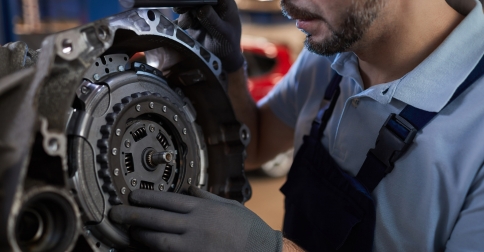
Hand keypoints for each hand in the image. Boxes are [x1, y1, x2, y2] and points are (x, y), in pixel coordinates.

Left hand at [109, 186, 282, 251]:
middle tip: (117, 212)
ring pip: (159, 239)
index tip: (134, 195)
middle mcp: (197, 225)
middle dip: (135, 214)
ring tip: (130, 231)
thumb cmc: (248, 229)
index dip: (148, 197)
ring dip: (141, 234)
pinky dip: (156, 251)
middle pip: (158, 218)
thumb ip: (208, 198)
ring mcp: (194, 245)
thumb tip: (191, 190)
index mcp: (204, 209)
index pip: (169, 200)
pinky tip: (147, 248)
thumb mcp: (230, 206)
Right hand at [174, 0, 243, 71]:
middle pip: (198, 0)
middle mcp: (213, 5)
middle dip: (188, 4)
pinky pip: (185, 15)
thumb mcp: (222, 34)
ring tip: (187, 25)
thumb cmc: (228, 45)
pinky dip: (183, 21)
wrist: (221, 58)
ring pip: (190, 6)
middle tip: (179, 9)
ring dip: (185, 13)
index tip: (192, 4)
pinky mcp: (194, 19)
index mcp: (225, 3)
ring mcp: (203, 11)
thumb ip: (213, 21)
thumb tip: (202, 8)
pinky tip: (186, 28)